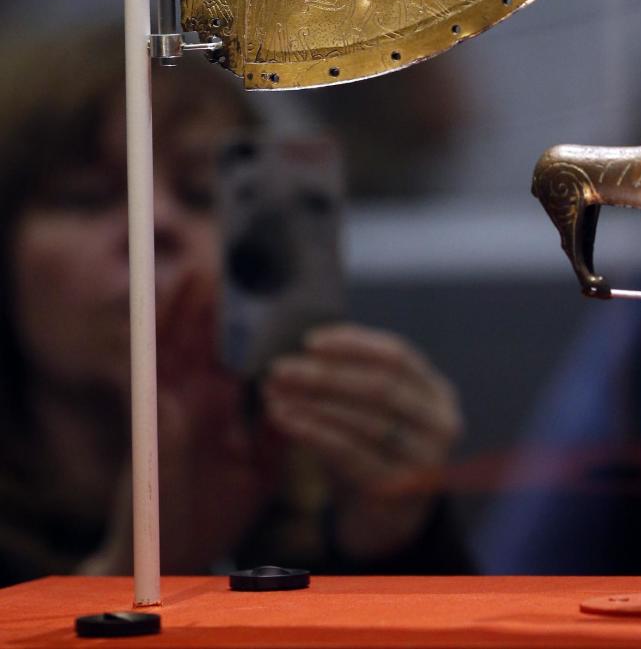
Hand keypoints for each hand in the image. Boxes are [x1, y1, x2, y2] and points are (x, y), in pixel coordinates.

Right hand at [81, 274, 276, 574]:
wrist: (178, 561)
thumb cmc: (213, 516)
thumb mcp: (260, 468)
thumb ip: (279, 430)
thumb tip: (304, 395)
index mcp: (217, 409)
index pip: (231, 353)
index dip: (244, 323)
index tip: (264, 289)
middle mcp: (194, 399)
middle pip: (204, 338)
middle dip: (216, 303)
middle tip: (232, 262)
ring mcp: (172, 404)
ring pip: (177, 342)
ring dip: (187, 306)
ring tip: (203, 270)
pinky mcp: (154, 414)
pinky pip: (153, 363)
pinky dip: (161, 331)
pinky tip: (173, 305)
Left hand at [262, 323, 462, 560]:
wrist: (388, 519)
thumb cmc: (376, 450)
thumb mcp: (374, 411)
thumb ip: (349, 380)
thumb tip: (297, 356)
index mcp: (438, 392)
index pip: (397, 355)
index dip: (353, 344)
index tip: (309, 341)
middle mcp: (440, 423)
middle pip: (380, 386)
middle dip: (325, 374)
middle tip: (280, 368)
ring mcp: (424, 460)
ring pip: (363, 420)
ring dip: (313, 404)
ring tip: (275, 395)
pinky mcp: (397, 490)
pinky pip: (350, 454)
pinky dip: (314, 433)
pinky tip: (286, 421)